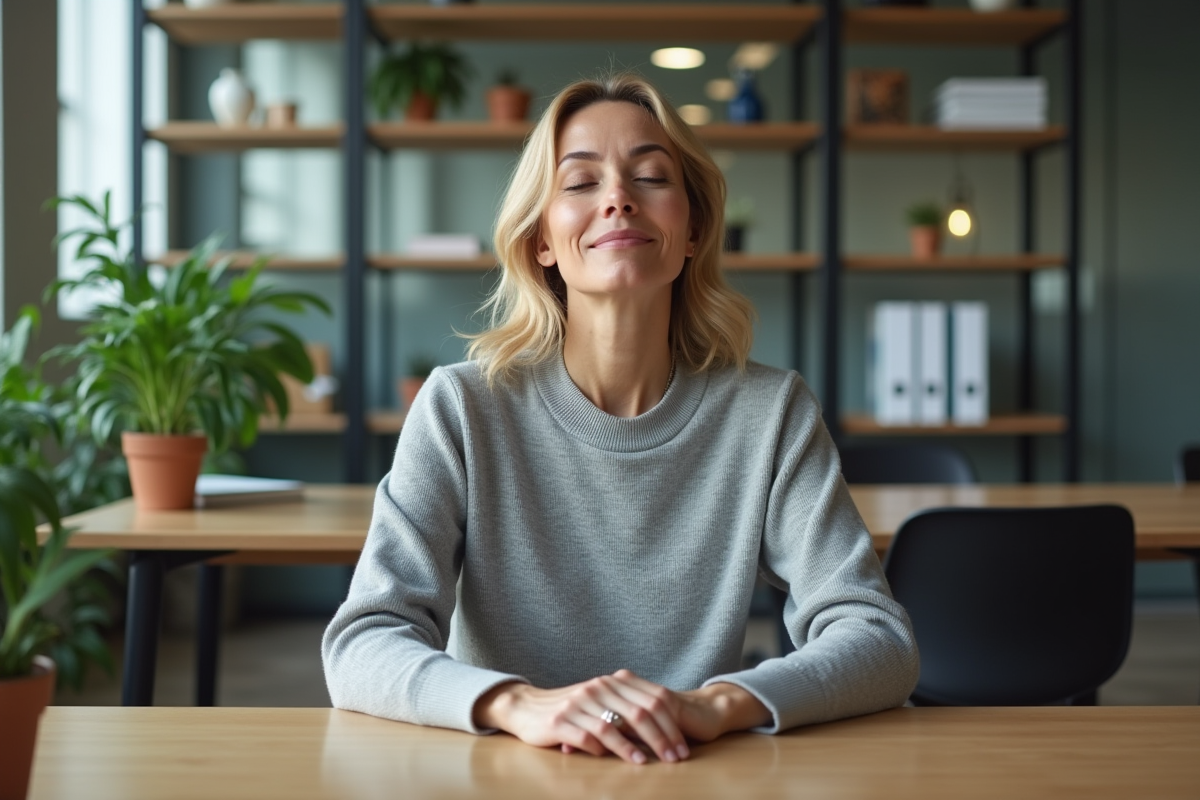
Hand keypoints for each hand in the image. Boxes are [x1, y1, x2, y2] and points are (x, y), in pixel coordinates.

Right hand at [473, 671, 690, 764]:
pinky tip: (612, 759)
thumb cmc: (569, 710)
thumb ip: (624, 711)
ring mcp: (577, 705)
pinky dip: (601, 749)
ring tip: (646, 762)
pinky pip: (586, 736)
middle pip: (637, 713)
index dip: (670, 725)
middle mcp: (596, 690)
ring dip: (632, 747)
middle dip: (660, 738)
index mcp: (610, 684)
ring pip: (612, 726)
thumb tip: (661, 731)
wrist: (527, 707)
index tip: (682, 747)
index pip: (650, 701)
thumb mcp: (599, 704)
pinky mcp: (559, 721)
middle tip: (674, 758)